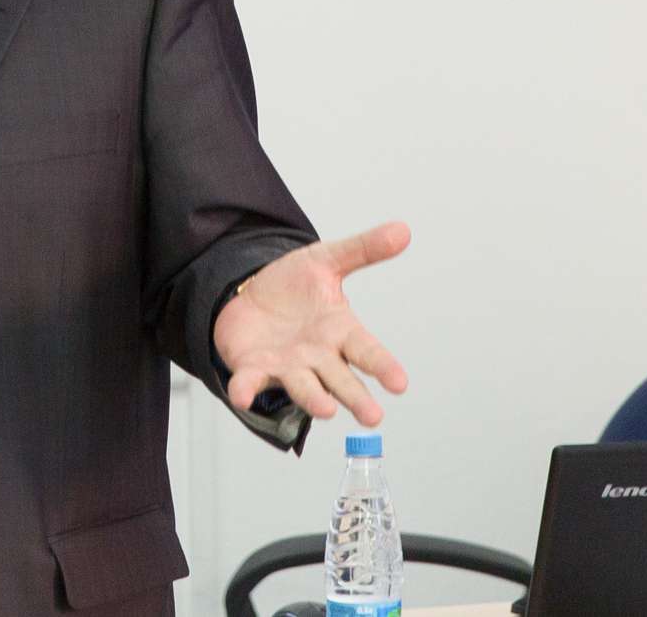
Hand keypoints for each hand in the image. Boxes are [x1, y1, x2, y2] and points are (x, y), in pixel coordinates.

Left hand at [214, 220, 410, 426]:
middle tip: (373, 417)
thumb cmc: (294, 285)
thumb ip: (363, 249)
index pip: (367, 351)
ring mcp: (286, 365)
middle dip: (355, 397)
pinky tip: (243, 395)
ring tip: (326, 410)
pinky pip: (249, 382)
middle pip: (340, 379)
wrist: (248, 291)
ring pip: (302, 386)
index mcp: (339, 331)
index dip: (383, 367)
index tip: (400, 384)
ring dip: (313, 399)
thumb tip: (403, 229)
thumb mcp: (326, 260)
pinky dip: (246, 389)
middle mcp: (317, 356)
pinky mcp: (253, 368)